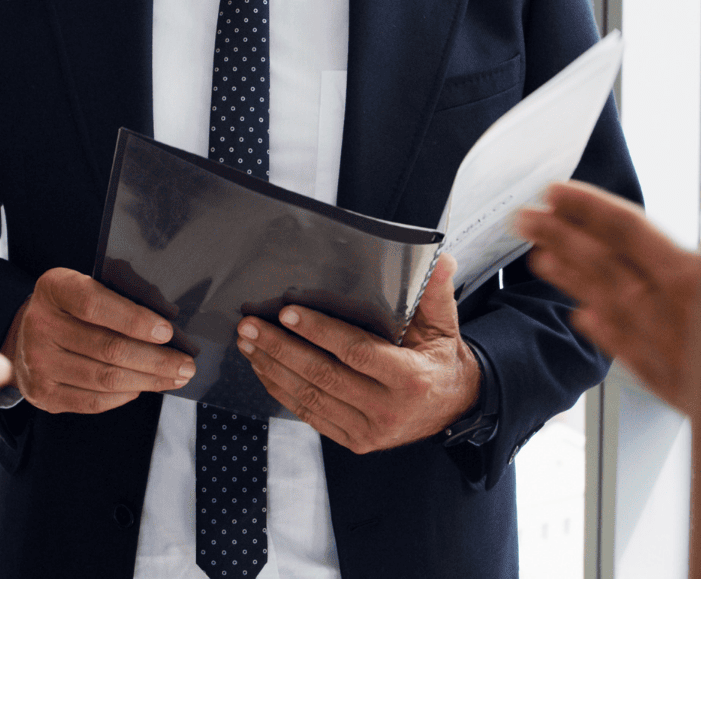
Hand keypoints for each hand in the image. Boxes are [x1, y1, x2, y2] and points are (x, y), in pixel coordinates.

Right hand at [2, 267, 196, 413]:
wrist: (24, 334)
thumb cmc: (67, 308)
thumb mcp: (82, 285)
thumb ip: (117, 295)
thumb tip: (165, 317)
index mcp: (55, 289)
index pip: (95, 305)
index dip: (135, 320)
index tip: (167, 332)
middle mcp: (41, 326)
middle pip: (108, 348)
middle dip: (156, 359)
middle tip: (185, 364)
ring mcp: (39, 363)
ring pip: (105, 378)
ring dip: (147, 381)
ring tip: (172, 378)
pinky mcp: (43, 394)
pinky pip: (92, 401)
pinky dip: (122, 397)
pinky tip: (140, 387)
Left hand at [236, 256, 481, 453]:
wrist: (452, 408)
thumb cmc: (441, 359)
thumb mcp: (444, 324)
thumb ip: (438, 292)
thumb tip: (440, 260)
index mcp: (410, 378)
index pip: (356, 352)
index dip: (319, 332)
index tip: (288, 312)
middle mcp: (387, 409)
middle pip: (323, 376)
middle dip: (281, 348)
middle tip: (251, 325)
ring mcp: (368, 430)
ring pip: (310, 398)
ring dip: (273, 369)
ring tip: (248, 343)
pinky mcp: (354, 441)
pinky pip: (310, 416)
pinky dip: (282, 392)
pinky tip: (264, 370)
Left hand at [519, 182, 700, 412]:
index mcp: (691, 278)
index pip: (625, 231)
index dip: (586, 208)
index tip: (553, 191)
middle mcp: (670, 315)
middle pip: (603, 266)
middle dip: (560, 237)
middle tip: (521, 218)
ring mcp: (672, 355)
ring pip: (610, 308)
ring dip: (572, 280)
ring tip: (538, 260)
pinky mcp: (685, 391)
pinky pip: (632, 355)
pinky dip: (607, 334)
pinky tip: (586, 320)